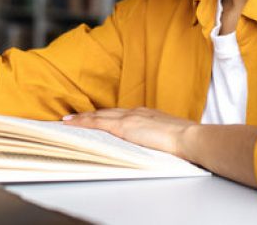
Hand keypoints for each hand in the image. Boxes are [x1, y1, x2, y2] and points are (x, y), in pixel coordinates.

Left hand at [62, 107, 197, 158]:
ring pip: (98, 116)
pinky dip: (82, 122)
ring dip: (82, 118)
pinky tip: (71, 124)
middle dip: (90, 115)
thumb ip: (156, 137)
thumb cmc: (185, 141)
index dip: (106, 116)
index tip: (96, 118)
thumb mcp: (168, 137)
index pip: (120, 114)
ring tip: (67, 121)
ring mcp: (128, 118)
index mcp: (147, 114)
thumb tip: (153, 145)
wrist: (189, 138)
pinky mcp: (123, 126)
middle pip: (106, 112)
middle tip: (74, 117)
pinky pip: (97, 123)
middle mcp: (135, 112)